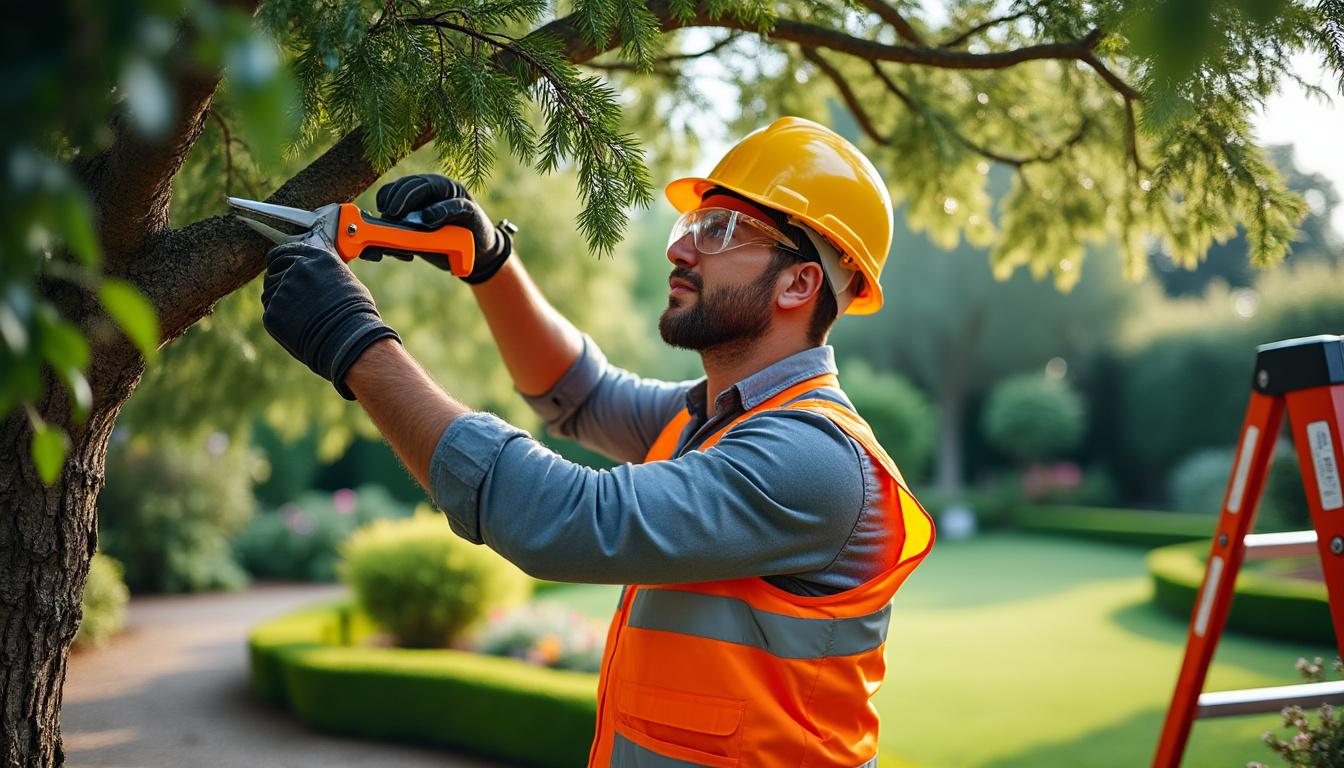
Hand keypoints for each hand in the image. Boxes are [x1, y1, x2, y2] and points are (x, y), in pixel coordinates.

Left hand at [260, 242, 400, 399]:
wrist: (349, 339)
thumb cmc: (356, 316)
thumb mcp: (347, 283)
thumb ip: (326, 274)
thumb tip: (319, 278)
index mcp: (319, 258)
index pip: (288, 250)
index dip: (280, 259)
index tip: (277, 265)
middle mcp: (299, 268)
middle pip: (274, 269)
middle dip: (277, 278)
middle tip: (285, 294)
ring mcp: (284, 289)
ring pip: (270, 291)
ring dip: (278, 300)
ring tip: (297, 316)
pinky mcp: (274, 311)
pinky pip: (270, 311)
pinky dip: (280, 319)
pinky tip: (296, 327)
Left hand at [368, 173, 515, 283]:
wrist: (475, 256)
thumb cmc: (444, 245)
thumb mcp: (419, 240)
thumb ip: (402, 236)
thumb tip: (377, 242)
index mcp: (423, 193)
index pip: (399, 186)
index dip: (387, 195)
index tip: (382, 210)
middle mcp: (438, 188)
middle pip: (412, 183)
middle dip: (397, 197)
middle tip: (390, 214)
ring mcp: (454, 195)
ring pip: (429, 186)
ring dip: (412, 198)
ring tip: (401, 215)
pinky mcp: (469, 208)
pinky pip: (454, 205)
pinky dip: (439, 210)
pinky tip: (427, 220)